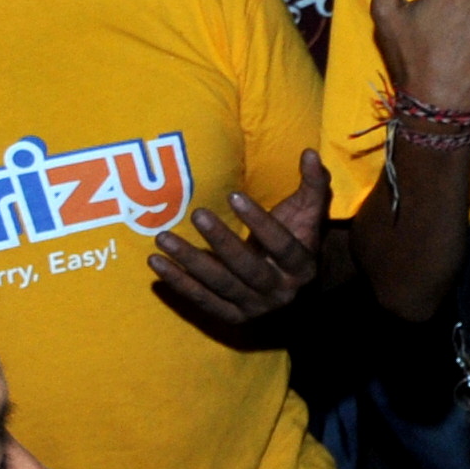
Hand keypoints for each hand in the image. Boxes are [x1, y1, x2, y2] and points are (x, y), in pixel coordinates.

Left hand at [149, 148, 327, 329]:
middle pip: (248, 268)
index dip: (260, 222)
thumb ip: (313, 184)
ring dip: (190, 262)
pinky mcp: (232, 316)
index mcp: (303, 267)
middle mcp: (281, 292)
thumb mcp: (308, 214)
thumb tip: (309, 152)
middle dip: (222, 242)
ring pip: (221, 285)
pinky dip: (179, 283)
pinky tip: (156, 264)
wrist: (294, 286)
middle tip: (197, 214)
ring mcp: (255, 307)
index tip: (233, 195)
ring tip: (163, 239)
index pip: (283, 246)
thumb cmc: (297, 238)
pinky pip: (202, 300)